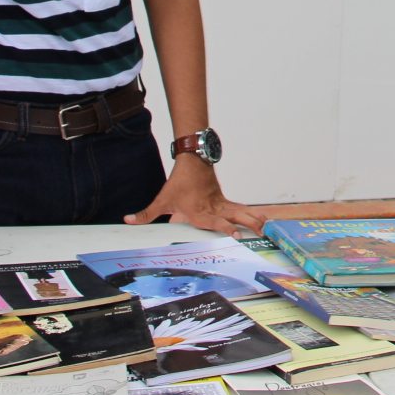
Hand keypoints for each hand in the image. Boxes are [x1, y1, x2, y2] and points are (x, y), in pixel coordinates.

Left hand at [127, 163, 263, 233]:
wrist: (192, 160)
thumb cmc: (178, 182)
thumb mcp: (162, 199)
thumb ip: (146, 214)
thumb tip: (127, 221)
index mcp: (199, 211)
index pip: (214, 221)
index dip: (225, 227)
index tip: (236, 233)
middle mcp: (213, 208)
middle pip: (234, 216)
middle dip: (247, 223)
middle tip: (260, 230)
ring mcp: (220, 202)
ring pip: (240, 211)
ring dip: (253, 217)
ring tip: (266, 225)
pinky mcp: (223, 199)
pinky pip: (238, 207)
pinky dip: (250, 212)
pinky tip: (260, 217)